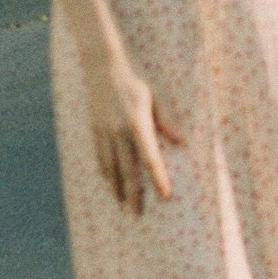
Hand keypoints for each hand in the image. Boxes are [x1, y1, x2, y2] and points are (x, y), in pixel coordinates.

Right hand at [85, 46, 181, 213]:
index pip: (150, 158)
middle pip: (127, 169)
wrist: (102, 64)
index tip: (165, 196)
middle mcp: (119, 131)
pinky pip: (99, 156)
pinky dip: (105, 171)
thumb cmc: (134, 78)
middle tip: (136, 214)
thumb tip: (182, 143)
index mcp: (138, 123)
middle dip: (133, 194)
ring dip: (116, 187)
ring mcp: (104, 131)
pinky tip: (108, 181)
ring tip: (121, 204)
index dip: (158, 179)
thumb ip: (167, 121)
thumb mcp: (155, 96)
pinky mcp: (94, 128)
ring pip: (111, 167)